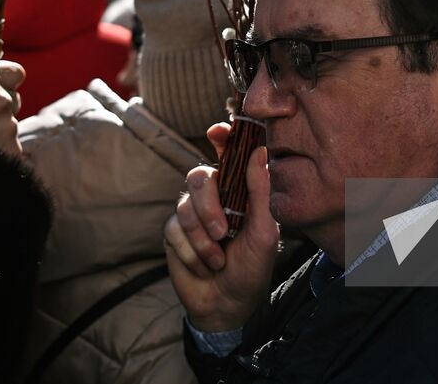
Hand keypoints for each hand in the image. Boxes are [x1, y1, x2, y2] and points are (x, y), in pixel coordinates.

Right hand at [164, 122, 279, 333]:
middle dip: (208, 206)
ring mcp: (190, 213)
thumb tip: (259, 151)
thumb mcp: (264, 231)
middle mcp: (212, 196)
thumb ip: (260, 192)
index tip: (217, 131)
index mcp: (237, 190)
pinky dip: (192, 253)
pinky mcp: (173, 233)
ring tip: (218, 259)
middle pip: (199, 177)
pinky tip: (205, 266)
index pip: (227, 154)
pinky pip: (174, 231)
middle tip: (223, 233)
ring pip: (185, 207)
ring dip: (203, 240)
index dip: (221, 137)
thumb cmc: (253, 267)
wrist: (228, 304)